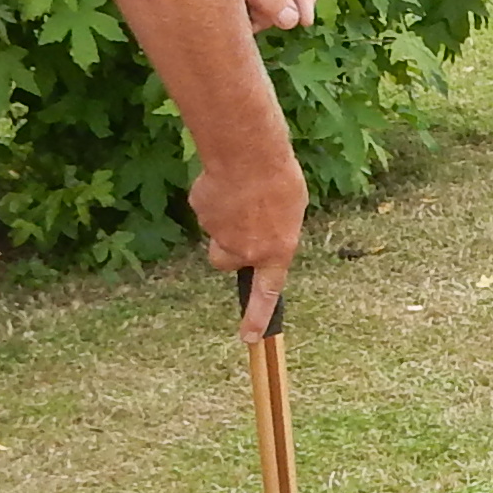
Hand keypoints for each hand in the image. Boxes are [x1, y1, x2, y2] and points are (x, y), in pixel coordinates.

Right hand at [190, 139, 311, 308]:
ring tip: (241, 190)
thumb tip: (255, 237)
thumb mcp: (292, 210)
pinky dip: (213, 196)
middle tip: (239, 222)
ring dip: (225, 215)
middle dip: (227, 247)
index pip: (266, 293)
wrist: (250, 154)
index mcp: (275, 252)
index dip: (256, 317)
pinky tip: (225, 180)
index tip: (249, 338)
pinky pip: (206, 207)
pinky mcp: (200, 211)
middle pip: (224, 260)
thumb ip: (274, 233)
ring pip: (215, 230)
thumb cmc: (279, 177)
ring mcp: (219, 233)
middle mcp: (245, 250)